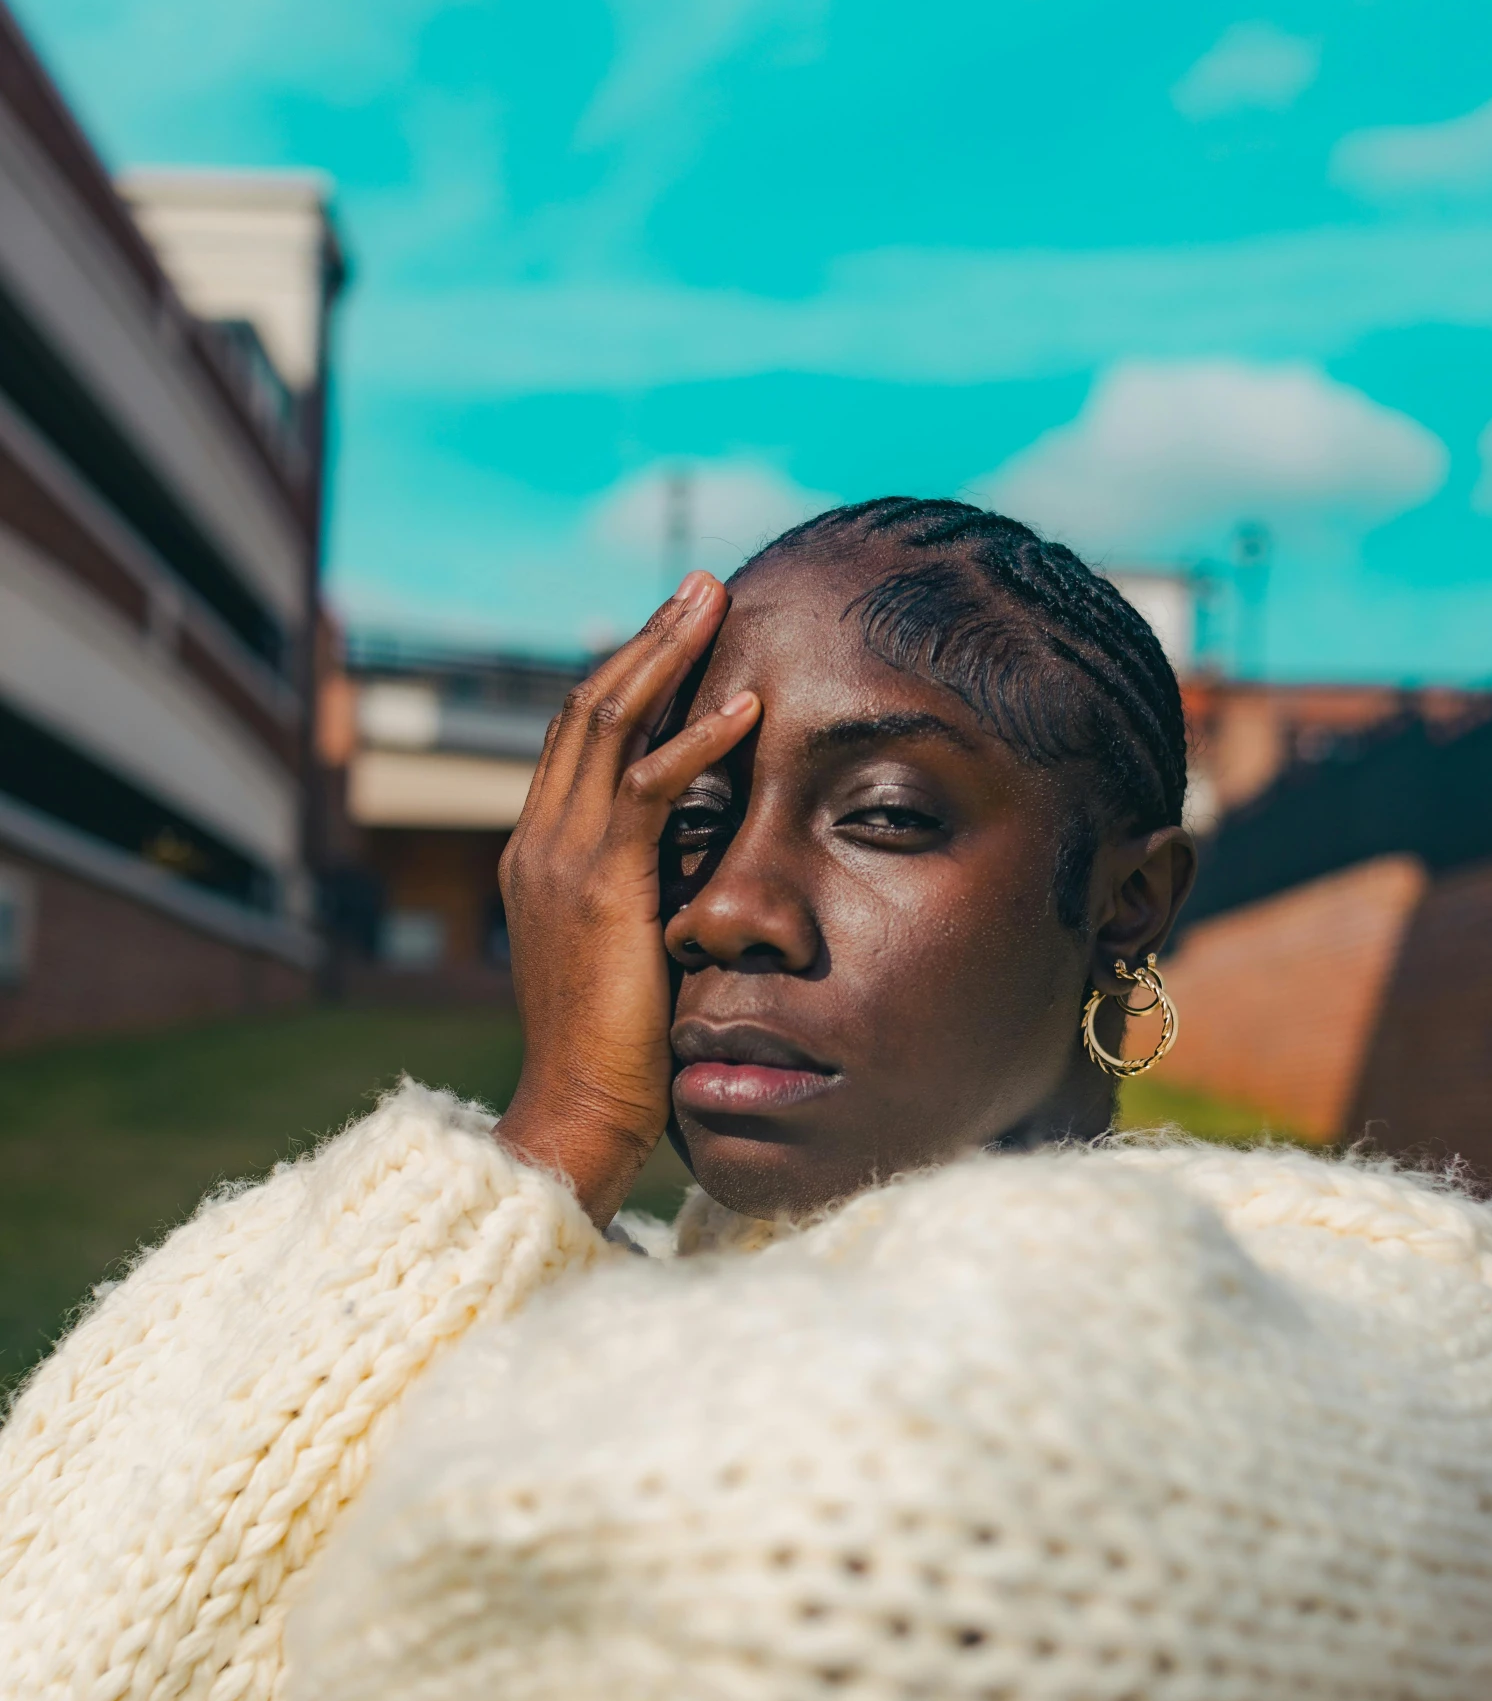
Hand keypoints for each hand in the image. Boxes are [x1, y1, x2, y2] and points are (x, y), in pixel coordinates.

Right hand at [493, 574, 758, 1225]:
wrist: (580, 1112)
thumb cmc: (620, 1050)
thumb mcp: (630, 948)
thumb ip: (650, 891)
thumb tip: (703, 856)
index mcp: (541, 854)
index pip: (579, 738)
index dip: (628, 676)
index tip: (680, 633)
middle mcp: (539, 842)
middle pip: (587, 707)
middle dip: (647, 642)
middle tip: (701, 588)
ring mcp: (560, 860)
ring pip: (608, 725)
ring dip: (666, 658)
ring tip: (715, 605)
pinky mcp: (600, 887)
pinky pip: (646, 790)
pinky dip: (695, 742)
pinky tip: (743, 709)